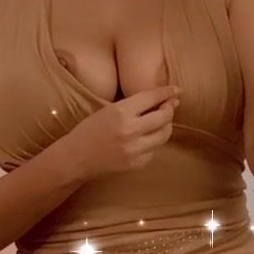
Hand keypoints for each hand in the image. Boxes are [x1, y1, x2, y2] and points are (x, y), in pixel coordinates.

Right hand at [63, 84, 181, 179]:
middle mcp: (130, 130)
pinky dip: (153, 142)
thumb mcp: (108, 110)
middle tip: (170, 106)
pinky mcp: (136, 163)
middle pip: (164, 118)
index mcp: (120, 112)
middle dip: (170, 110)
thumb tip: (161, 100)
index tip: (177, 90)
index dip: (167, 92)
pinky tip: (146, 138)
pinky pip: (154, 150)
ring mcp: (134, 149)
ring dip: (166, 126)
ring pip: (163, 135)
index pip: (151, 98)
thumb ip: (133, 106)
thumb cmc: (89, 130)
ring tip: (161, 121)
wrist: (76, 158)